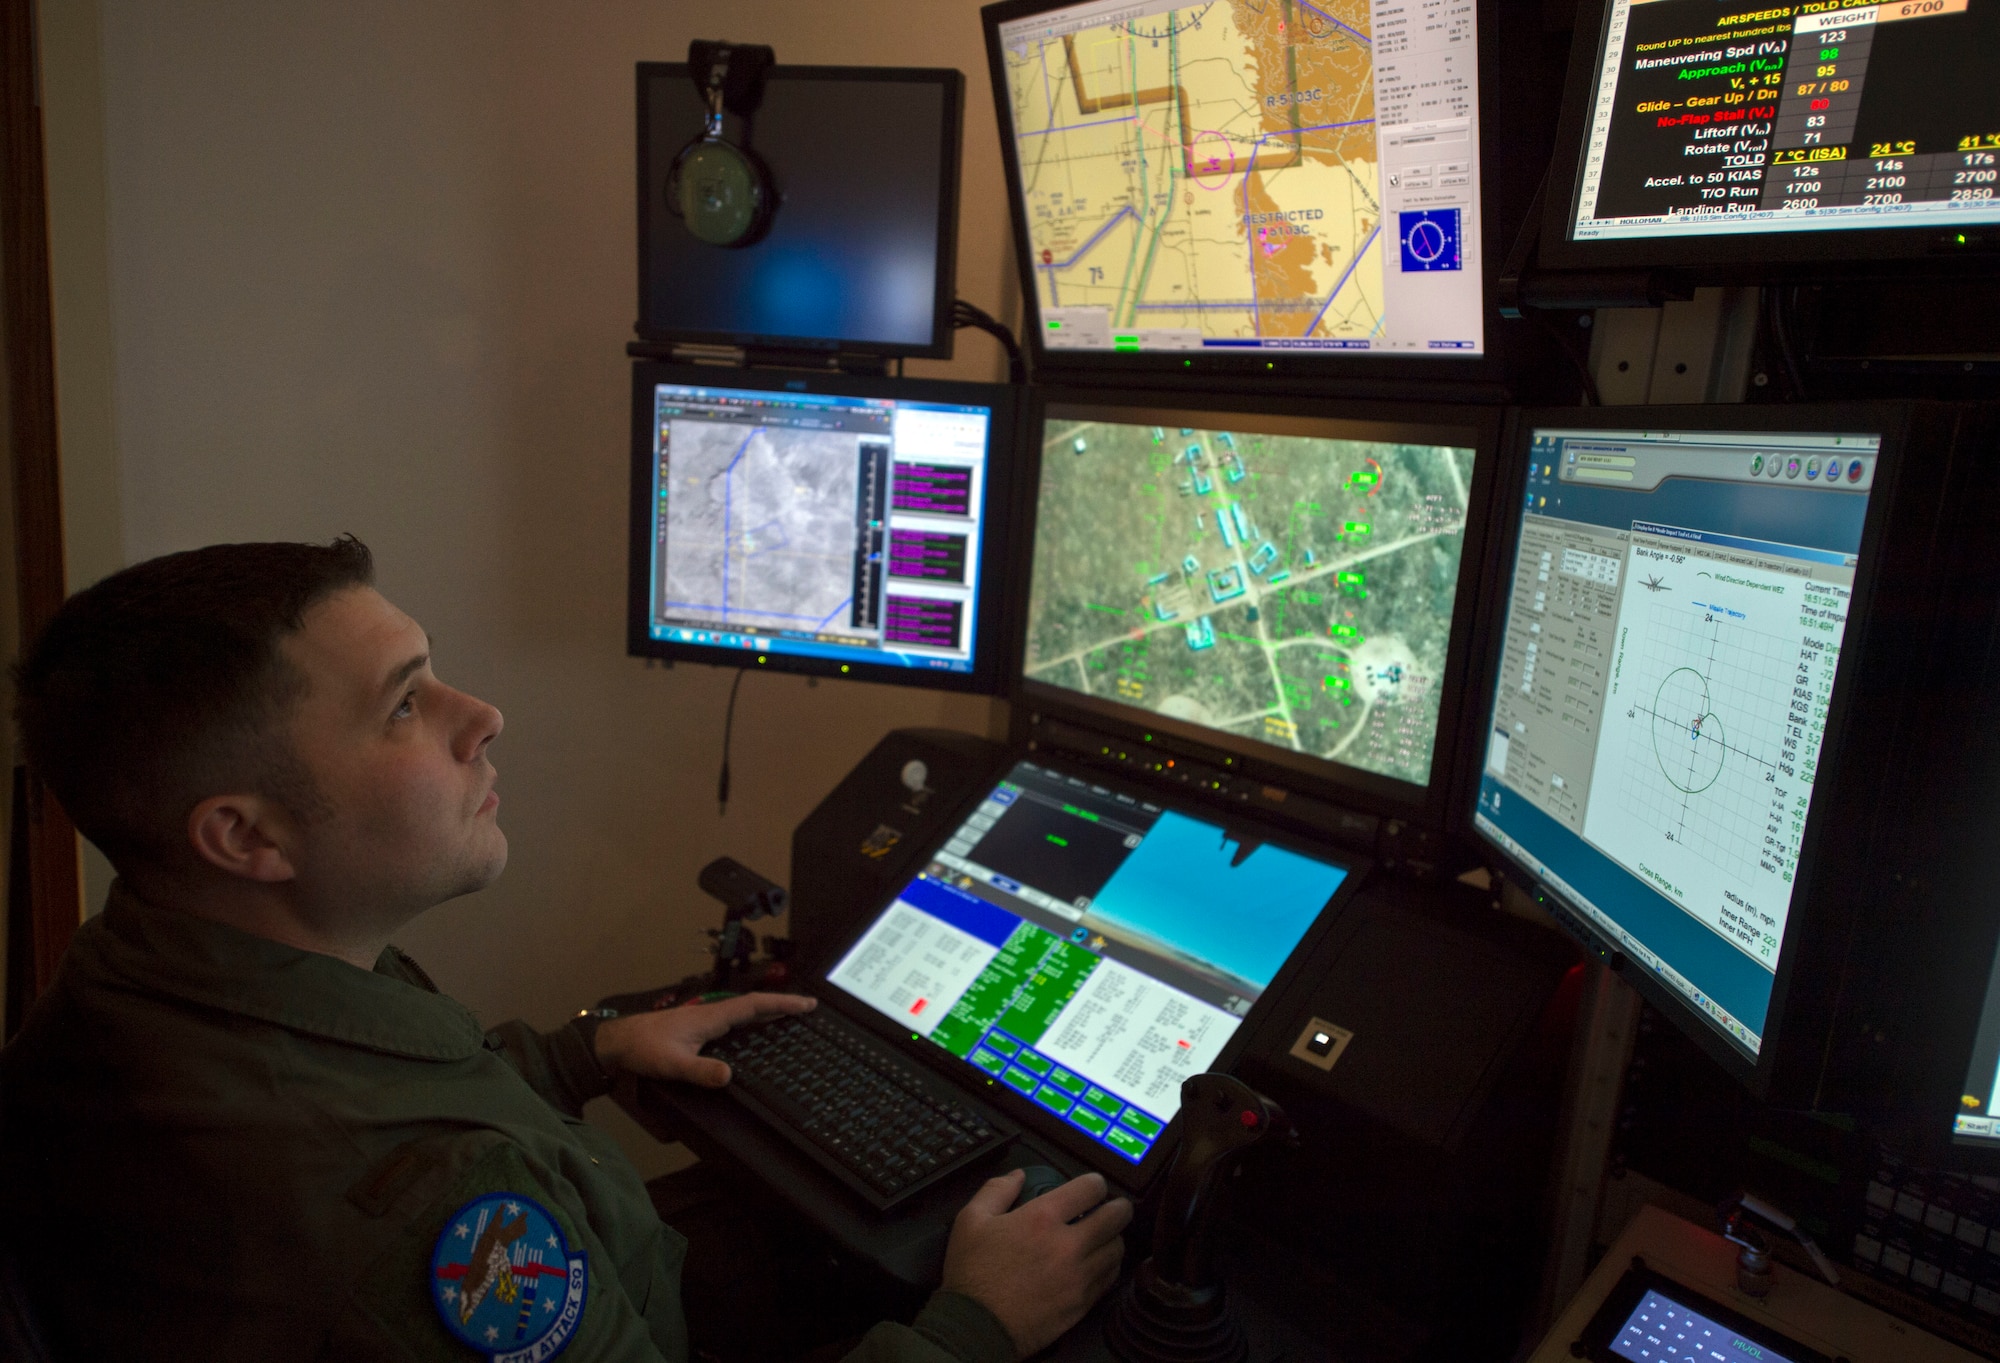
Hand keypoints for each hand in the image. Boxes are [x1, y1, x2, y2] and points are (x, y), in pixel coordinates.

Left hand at [591, 992, 815, 1085]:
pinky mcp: (697, 1028)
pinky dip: (750, 1022)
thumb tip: (729, 1077)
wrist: (618, 1042)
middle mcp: (711, 1014)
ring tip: (788, 1018)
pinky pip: (733, 1021)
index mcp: (711, 1017)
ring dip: (767, 1012)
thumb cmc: (644, 1049)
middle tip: (808, 1009)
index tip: (807, 1004)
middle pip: (754, 1005)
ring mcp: (704, 1020)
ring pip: (743, 1012)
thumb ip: (700, 1071)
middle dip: (782, 1005)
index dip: (782, 1003)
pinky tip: (751, 1034)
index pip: (755, 1005)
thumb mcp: (673, 1064)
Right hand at [941, 1169, 1132, 1357]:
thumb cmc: (971, 1273)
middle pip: (1116, 1218)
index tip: (1093, 1187)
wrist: (976, 1327)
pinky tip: (1098, 1264)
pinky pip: (1109, 1279)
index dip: (1096, 1183)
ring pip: (1117, 1249)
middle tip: (1114, 1208)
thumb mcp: (970, 1220)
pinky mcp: (1082, 1303)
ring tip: (1105, 1237)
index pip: (1090, 1189)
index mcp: (1042, 1219)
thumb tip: (1018, 1176)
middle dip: (1118, 1208)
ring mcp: (1078, 1277)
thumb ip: (996, 1190)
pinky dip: (1108, 1267)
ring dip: (1113, 1238)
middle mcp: (1068, 1245)